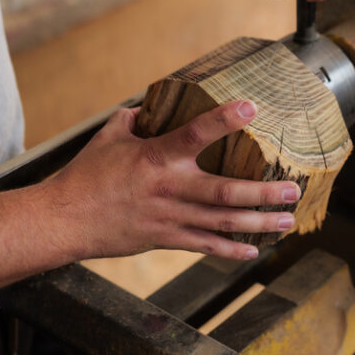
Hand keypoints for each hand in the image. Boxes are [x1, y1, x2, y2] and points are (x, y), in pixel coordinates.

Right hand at [38, 100, 299, 260]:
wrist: (63, 220)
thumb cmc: (85, 175)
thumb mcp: (109, 137)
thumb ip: (135, 118)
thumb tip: (151, 104)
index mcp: (155, 157)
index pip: (195, 134)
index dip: (224, 120)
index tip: (250, 107)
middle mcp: (168, 188)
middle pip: (225, 191)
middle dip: (263, 192)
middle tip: (292, 189)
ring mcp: (169, 217)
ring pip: (222, 222)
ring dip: (258, 223)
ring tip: (286, 220)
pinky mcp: (164, 238)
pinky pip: (204, 245)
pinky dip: (230, 249)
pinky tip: (253, 250)